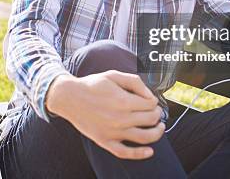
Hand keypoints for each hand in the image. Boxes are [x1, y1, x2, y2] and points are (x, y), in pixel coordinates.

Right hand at [46, 71, 163, 159]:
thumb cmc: (92, 85)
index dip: (154, 101)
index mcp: (123, 101)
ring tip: (159, 127)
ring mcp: (113, 132)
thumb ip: (135, 82)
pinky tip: (150, 151)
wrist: (70, 98)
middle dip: (157, 114)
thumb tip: (150, 96)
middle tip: (154, 111)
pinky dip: (140, 154)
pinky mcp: (105, 141)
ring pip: (145, 137)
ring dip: (157, 132)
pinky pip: (126, 153)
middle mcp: (120, 118)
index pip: (151, 104)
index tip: (150, 100)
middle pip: (150, 119)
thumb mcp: (114, 75)